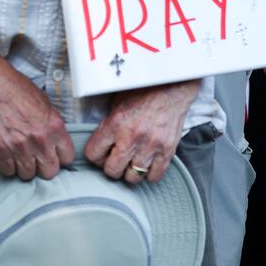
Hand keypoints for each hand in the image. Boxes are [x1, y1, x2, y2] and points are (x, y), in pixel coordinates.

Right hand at [0, 66, 73, 179]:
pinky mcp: (0, 150)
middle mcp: (39, 139)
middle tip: (36, 159)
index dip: (60, 158)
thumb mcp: (43, 102)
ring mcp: (19, 146)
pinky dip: (7, 166)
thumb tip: (55, 140)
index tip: (54, 156)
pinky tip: (6, 155)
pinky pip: (8, 171)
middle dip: (43, 167)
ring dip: (24, 167)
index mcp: (54, 126)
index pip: (67, 158)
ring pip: (28, 175)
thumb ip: (51, 125)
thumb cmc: (13, 88)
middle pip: (49, 171)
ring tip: (19, 155)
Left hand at [84, 80, 200, 186]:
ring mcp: (150, 146)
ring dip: (131, 172)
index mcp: (115, 123)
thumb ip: (108, 125)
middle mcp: (132, 137)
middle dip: (112, 167)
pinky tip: (148, 163)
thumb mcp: (117, 103)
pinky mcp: (167, 151)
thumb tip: (99, 143)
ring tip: (132, 161)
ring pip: (133, 177)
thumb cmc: (144, 93)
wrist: (172, 88)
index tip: (101, 154)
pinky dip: (150, 173)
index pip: (93, 154)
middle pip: (112, 171)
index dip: (95, 156)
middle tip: (116, 160)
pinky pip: (154, 176)